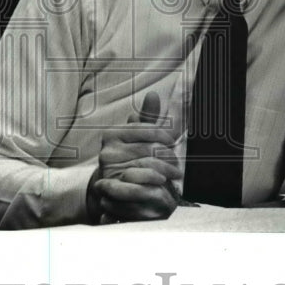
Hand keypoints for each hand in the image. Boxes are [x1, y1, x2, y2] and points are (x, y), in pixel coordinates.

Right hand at [88, 91, 182, 222]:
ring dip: (166, 170)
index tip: (172, 143)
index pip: (147, 130)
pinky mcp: (113, 189)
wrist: (111, 186)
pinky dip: (154, 184)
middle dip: (168, 156)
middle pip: (149, 149)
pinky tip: (162, 184)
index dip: (164, 136)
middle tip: (177, 163)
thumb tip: (153, 95)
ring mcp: (109, 171)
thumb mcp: (137, 136)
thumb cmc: (128, 156)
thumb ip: (146, 118)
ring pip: (148, 166)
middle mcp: (107, 151)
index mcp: (112, 134)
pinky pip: (139, 185)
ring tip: (174, 173)